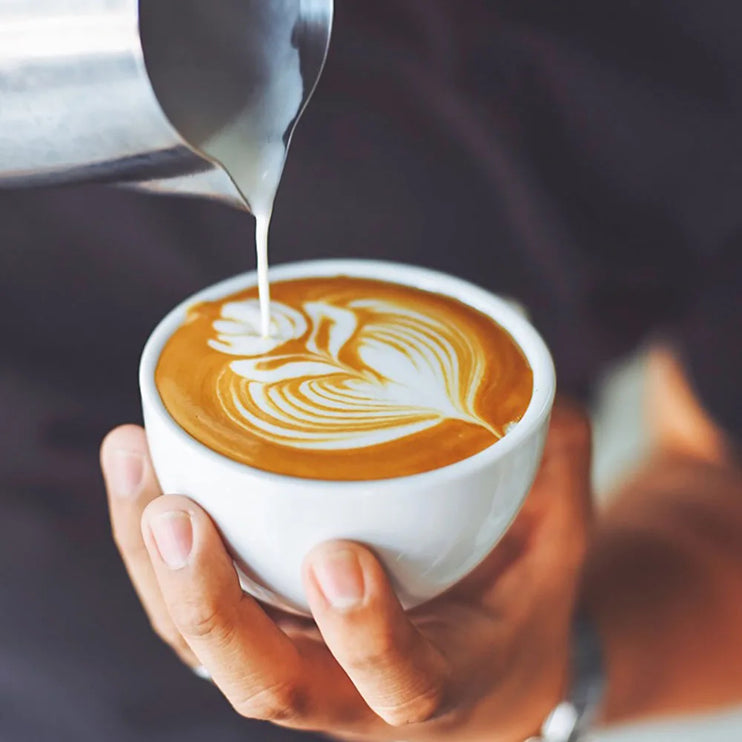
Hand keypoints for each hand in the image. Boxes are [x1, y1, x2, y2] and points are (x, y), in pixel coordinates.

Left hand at [101, 402, 591, 740]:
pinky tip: (140, 465)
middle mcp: (350, 693)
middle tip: (180, 513)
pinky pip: (188, 605)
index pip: (401, 684)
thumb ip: (552, 464)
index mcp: (441, 683)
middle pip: (264, 682)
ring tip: (136, 457)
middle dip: (212, 606)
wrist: (481, 667)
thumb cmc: (518, 602)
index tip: (341, 558)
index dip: (368, 635)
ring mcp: (293, 663)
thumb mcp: (557, 542)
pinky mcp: (259, 630)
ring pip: (202, 642)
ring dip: (154, 561)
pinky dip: (151, 543)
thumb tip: (533, 373)